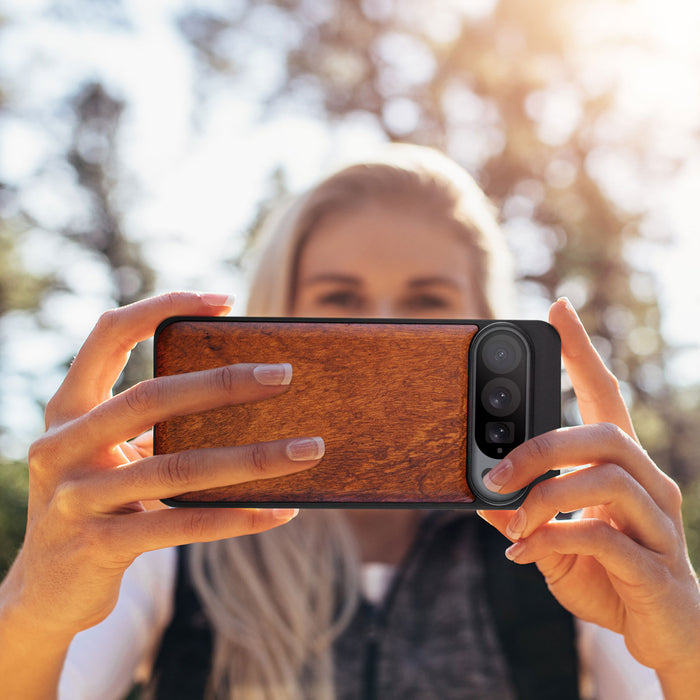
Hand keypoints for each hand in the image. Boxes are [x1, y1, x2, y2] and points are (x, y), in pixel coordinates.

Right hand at [3, 292, 323, 639]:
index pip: (109, 334)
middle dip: (223, 383)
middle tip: (284, 375)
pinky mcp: (98, 546)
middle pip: (151, 398)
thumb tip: (246, 396)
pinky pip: (183, 525)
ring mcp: (76, 498)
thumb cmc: (97, 503)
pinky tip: (280, 511)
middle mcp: (62, 446)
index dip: (162, 307)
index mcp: (68, 409)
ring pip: (178, 468)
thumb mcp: (110, 455)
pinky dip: (237, 517)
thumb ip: (153, 426)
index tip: (225, 300)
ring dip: (253, 458)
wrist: (45, 591)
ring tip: (308, 449)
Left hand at [478, 298, 699, 691]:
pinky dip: (553, 539)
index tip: (557, 309)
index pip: (605, 396)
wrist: (664, 635)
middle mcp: (649, 484)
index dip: (582, 352)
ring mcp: (659, 523)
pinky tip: (525, 554)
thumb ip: (523, 515)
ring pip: (606, 479)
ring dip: (545, 497)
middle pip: (604, 434)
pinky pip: (603, 537)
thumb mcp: (554, 540)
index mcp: (622, 468)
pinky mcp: (656, 566)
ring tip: (512, 522)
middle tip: (495, 472)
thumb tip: (481, 495)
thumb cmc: (609, 576)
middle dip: (541, 447)